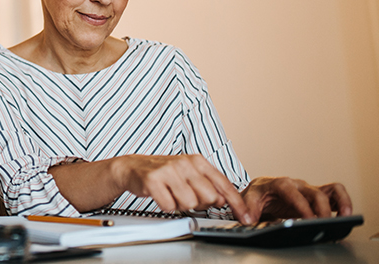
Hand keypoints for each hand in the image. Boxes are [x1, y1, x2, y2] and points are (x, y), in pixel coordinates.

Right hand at [111, 155, 253, 223]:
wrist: (133, 167)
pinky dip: (166, 205)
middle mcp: (185, 163)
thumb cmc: (164, 173)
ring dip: (180, 205)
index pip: (224, 184)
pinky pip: (169, 205)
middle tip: (186, 196)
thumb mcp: (189, 175)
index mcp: (197, 161)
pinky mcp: (153, 179)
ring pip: (189, 203)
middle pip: (208, 198)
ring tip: (172, 194)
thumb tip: (224, 200)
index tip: (245, 216)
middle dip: (199, 203)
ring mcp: (168, 170)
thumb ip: (209, 186)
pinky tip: (161, 195)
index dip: (236, 203)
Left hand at [240, 177, 351, 222]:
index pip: (292, 192)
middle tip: (323, 224)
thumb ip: (248, 208)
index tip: (308, 219)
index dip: (301, 205)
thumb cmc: (257, 194)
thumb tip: (249, 218)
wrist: (261, 191)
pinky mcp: (316, 196)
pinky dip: (342, 202)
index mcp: (280, 183)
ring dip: (339, 202)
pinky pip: (334, 194)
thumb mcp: (248, 199)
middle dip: (320, 209)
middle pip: (314, 192)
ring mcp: (308, 190)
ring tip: (345, 216)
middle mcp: (297, 184)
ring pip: (329, 190)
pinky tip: (345, 215)